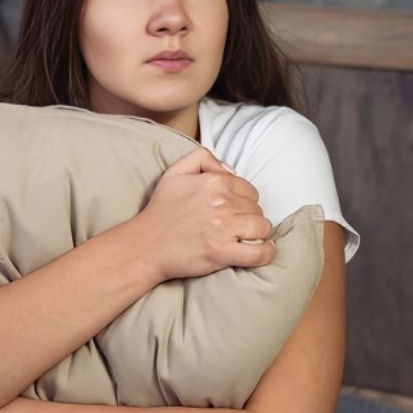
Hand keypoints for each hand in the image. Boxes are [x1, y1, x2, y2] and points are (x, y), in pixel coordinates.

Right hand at [133, 147, 274, 280]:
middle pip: (257, 209)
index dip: (244, 202)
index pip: (249, 190)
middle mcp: (222, 202)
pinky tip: (261, 251)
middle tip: (234, 226)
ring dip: (258, 234)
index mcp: (215, 182)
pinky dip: (265, 253)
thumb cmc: (160, 211)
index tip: (233, 211)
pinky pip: (260, 253)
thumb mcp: (175, 172)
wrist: (146, 245)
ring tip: (246, 238)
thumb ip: (202, 158)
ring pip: (263, 227)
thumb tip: (229, 168)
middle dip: (249, 217)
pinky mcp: (223, 252)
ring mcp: (224, 228)